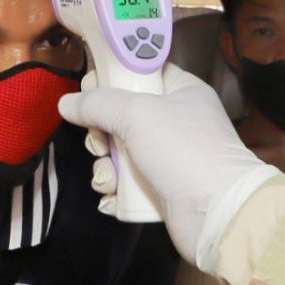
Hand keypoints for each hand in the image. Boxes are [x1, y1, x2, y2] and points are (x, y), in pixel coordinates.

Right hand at [60, 65, 279, 272]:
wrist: (216, 213)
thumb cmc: (184, 151)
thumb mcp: (137, 114)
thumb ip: (98, 103)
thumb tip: (67, 103)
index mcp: (180, 91)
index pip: (140, 71)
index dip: (112, 77)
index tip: (90, 89)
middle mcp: (175, 121)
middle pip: (121, 114)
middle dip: (101, 132)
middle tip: (102, 143)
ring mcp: (168, 156)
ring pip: (119, 151)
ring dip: (104, 166)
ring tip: (108, 178)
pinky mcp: (161, 187)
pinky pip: (126, 181)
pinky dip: (115, 189)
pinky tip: (114, 196)